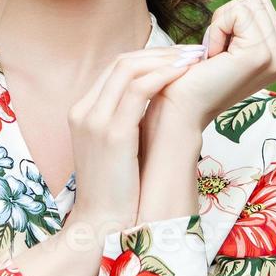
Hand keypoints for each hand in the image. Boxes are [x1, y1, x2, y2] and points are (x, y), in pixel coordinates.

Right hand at [66, 46, 193, 234]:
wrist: (102, 224)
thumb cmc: (117, 190)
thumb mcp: (117, 147)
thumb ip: (128, 120)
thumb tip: (158, 102)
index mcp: (82, 111)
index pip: (115, 68)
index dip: (149, 57)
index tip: (178, 57)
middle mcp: (83, 110)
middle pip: (121, 62)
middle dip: (160, 53)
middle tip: (192, 52)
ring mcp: (95, 120)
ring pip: (129, 69)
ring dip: (165, 60)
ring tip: (193, 60)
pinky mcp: (112, 134)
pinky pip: (138, 90)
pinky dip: (163, 76)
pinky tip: (184, 75)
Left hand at [148, 0, 275, 133]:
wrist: (183, 108)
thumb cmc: (198, 77)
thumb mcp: (233, 46)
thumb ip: (250, 25)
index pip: (262, 4)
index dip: (232, 19)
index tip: (222, 50)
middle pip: (257, 0)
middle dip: (228, 18)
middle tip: (217, 51)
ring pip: (247, 4)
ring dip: (222, 25)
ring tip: (216, 55)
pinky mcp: (259, 55)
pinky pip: (237, 14)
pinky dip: (217, 29)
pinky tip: (213, 56)